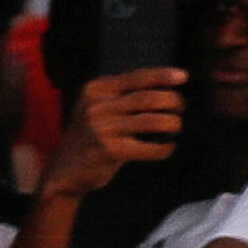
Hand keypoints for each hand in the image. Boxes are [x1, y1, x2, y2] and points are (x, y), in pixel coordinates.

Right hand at [47, 64, 184, 199]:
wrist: (63, 171)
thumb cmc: (91, 137)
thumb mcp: (97, 108)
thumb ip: (123, 97)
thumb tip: (167, 90)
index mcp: (95, 90)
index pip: (136, 78)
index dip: (162, 76)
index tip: (183, 76)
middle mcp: (96, 106)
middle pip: (147, 98)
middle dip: (172, 101)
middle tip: (181, 107)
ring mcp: (102, 129)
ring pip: (151, 121)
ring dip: (172, 123)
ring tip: (177, 126)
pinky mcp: (109, 151)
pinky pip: (148, 147)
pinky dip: (164, 148)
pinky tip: (168, 147)